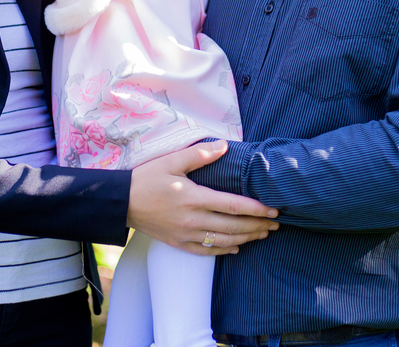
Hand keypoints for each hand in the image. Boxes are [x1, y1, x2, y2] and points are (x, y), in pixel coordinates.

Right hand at [127, 140, 278, 255]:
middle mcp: (193, 220)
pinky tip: (236, 246)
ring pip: (224, 240)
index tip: (273, 209)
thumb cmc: (146, 179)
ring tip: (262, 234)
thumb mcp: (171, 161)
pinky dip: (224, 250)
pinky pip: (206, 251)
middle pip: (233, 226)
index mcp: (193, 198)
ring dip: (246, 238)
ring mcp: (186, 235)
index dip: (256, 209)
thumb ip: (199, 154)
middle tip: (276, 223)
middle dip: (258, 225)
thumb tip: (224, 147)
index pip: (233, 205)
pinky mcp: (178, 243)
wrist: (122, 202)